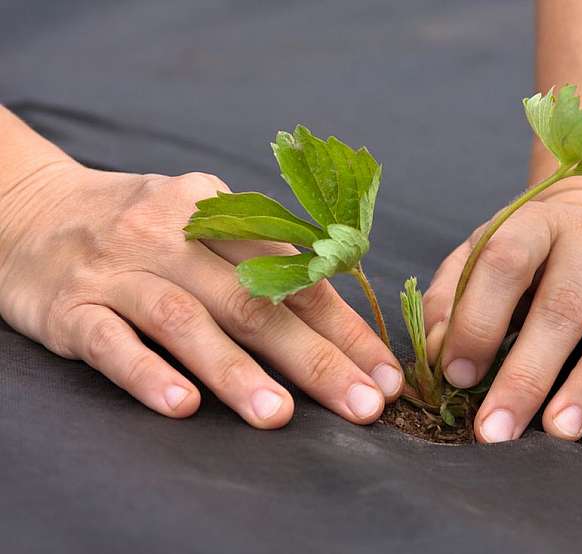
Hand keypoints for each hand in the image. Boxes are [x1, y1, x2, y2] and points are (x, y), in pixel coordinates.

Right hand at [0, 160, 402, 427]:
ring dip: (235, 371)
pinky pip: (110, 342)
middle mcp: (171, 235)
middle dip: (313, 357)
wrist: (29, 209)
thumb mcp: (203, 221)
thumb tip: (340, 322)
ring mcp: (119, 269)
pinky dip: (147, 374)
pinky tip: (182, 406)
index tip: (383, 374)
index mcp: (218, 211)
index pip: (294, 275)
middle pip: (252, 300)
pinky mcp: (70, 306)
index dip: (345, 328)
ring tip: (277, 416)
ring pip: (184, 321)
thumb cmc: (141, 228)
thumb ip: (261, 259)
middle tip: (359, 405)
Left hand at [423, 180, 581, 441]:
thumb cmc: (531, 252)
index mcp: (535, 222)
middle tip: (497, 431)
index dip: (479, 319)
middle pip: (564, 305)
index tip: (458, 376)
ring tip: (559, 431)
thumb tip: (438, 354)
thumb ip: (449, 300)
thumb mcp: (480, 256)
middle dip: (527, 375)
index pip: (506, 261)